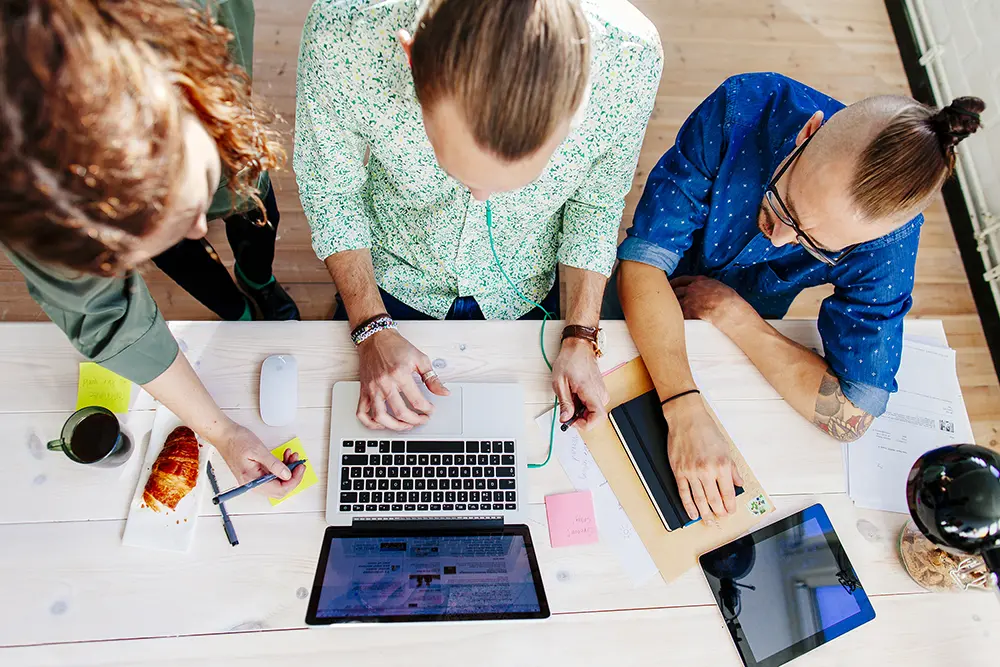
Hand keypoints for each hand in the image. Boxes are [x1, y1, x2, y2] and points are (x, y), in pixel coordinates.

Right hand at [214, 423, 305, 498]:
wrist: (223, 435)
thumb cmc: (236, 440)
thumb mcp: (259, 451)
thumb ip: (274, 465)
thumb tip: (288, 475)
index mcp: (252, 481)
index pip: (279, 490)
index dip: (293, 480)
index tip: (300, 468)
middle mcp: (252, 484)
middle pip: (279, 488)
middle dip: (292, 476)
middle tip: (299, 462)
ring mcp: (253, 480)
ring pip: (277, 482)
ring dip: (287, 470)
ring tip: (292, 456)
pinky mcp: (254, 474)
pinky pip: (272, 475)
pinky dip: (280, 467)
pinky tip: (284, 457)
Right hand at [357, 329, 449, 430]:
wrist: (375, 338)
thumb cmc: (395, 346)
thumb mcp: (419, 358)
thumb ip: (432, 378)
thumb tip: (443, 392)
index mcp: (400, 374)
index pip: (417, 401)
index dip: (427, 409)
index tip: (430, 410)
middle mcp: (385, 383)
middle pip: (400, 412)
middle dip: (415, 421)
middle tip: (422, 420)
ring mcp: (373, 388)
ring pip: (380, 417)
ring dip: (394, 426)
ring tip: (405, 426)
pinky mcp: (364, 390)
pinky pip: (362, 412)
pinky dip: (370, 423)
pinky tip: (381, 424)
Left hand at [551, 337, 609, 430]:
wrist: (579, 346)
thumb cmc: (570, 360)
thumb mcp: (560, 383)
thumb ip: (564, 403)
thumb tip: (565, 418)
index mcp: (591, 391)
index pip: (598, 417)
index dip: (585, 424)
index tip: (573, 421)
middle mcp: (600, 393)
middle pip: (594, 417)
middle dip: (580, 417)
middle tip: (567, 409)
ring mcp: (601, 391)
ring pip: (593, 411)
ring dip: (581, 410)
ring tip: (570, 397)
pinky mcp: (600, 390)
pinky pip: (593, 404)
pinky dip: (583, 404)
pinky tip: (575, 395)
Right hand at [664, 398, 743, 524]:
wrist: (686, 419)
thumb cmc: (706, 430)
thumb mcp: (726, 448)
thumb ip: (733, 469)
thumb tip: (738, 483)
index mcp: (722, 465)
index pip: (728, 494)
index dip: (730, 506)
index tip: (731, 511)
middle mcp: (707, 471)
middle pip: (714, 500)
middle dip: (719, 512)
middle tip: (721, 518)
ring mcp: (692, 473)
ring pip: (699, 500)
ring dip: (705, 514)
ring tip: (709, 522)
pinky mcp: (679, 472)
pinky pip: (684, 493)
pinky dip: (688, 506)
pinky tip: (692, 513)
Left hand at [671, 276, 750, 329]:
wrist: (727, 308)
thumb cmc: (729, 299)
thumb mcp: (718, 286)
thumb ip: (708, 286)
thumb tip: (708, 291)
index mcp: (700, 281)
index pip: (682, 279)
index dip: (674, 282)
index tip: (670, 284)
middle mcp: (691, 289)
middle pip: (675, 290)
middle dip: (669, 294)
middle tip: (664, 297)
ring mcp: (688, 300)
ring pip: (674, 302)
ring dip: (671, 306)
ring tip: (667, 310)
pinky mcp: (688, 311)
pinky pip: (679, 313)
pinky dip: (676, 316)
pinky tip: (674, 319)